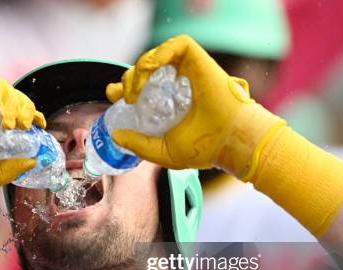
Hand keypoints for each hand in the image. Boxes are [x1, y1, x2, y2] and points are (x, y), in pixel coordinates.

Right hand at [0, 67, 45, 190]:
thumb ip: (8, 170)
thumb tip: (32, 160)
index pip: (20, 117)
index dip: (33, 117)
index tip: (39, 125)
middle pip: (17, 101)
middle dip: (25, 111)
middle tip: (22, 125)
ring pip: (6, 87)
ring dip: (12, 102)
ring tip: (7, 122)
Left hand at [106, 35, 283, 178]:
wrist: (228, 141)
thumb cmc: (203, 148)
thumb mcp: (161, 151)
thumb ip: (138, 144)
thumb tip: (115, 134)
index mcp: (170, 102)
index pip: (142, 86)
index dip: (124, 86)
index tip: (114, 95)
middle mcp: (177, 84)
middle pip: (144, 69)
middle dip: (128, 79)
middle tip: (123, 96)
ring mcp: (188, 71)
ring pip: (154, 56)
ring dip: (138, 70)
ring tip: (136, 92)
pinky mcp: (197, 59)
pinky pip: (175, 44)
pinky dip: (157, 54)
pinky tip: (149, 73)